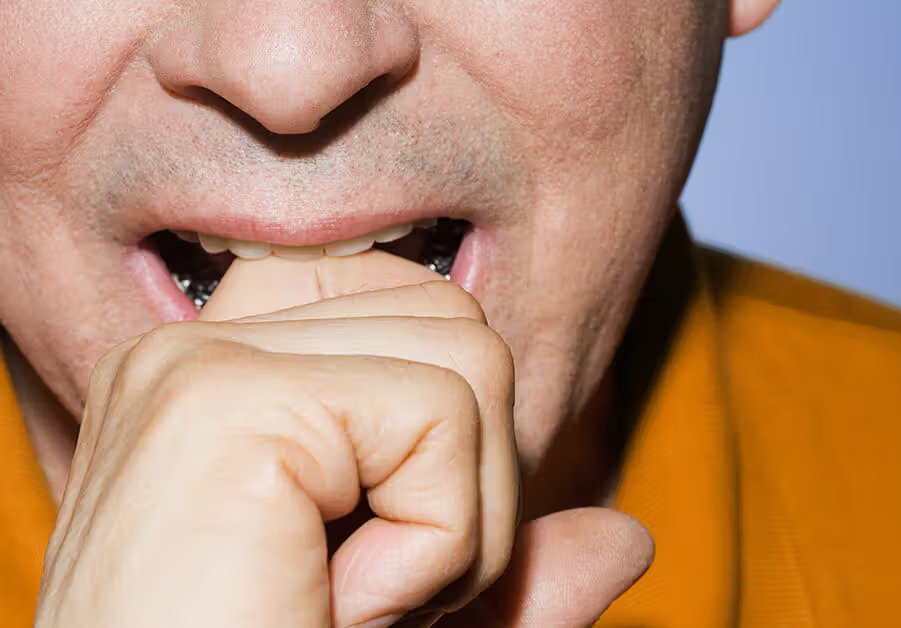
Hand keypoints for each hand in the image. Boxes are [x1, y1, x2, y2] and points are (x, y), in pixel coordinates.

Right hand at [34, 251, 651, 627]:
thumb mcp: (418, 626)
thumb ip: (513, 574)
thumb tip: (626, 541)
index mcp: (226, 378)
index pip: (428, 315)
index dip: (456, 441)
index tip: (375, 558)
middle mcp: (197, 347)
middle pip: (463, 328)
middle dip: (469, 485)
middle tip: (364, 595)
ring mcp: (202, 362)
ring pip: (472, 359)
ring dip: (456, 521)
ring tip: (347, 600)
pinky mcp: (225, 399)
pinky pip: (441, 419)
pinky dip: (435, 544)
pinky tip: (337, 604)